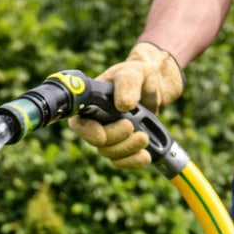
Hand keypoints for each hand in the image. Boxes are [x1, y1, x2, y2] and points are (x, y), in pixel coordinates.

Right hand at [67, 42, 183, 169]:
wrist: (154, 87)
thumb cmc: (138, 75)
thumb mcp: (133, 73)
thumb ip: (127, 85)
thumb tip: (124, 105)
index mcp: (90, 104)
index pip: (79, 123)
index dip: (88, 132)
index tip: (102, 135)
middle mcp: (96, 123)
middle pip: (98, 142)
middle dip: (116, 138)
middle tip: (131, 127)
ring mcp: (109, 136)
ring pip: (111, 153)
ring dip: (128, 149)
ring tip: (144, 138)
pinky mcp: (122, 146)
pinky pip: (122, 161)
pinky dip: (134, 161)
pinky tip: (145, 156)